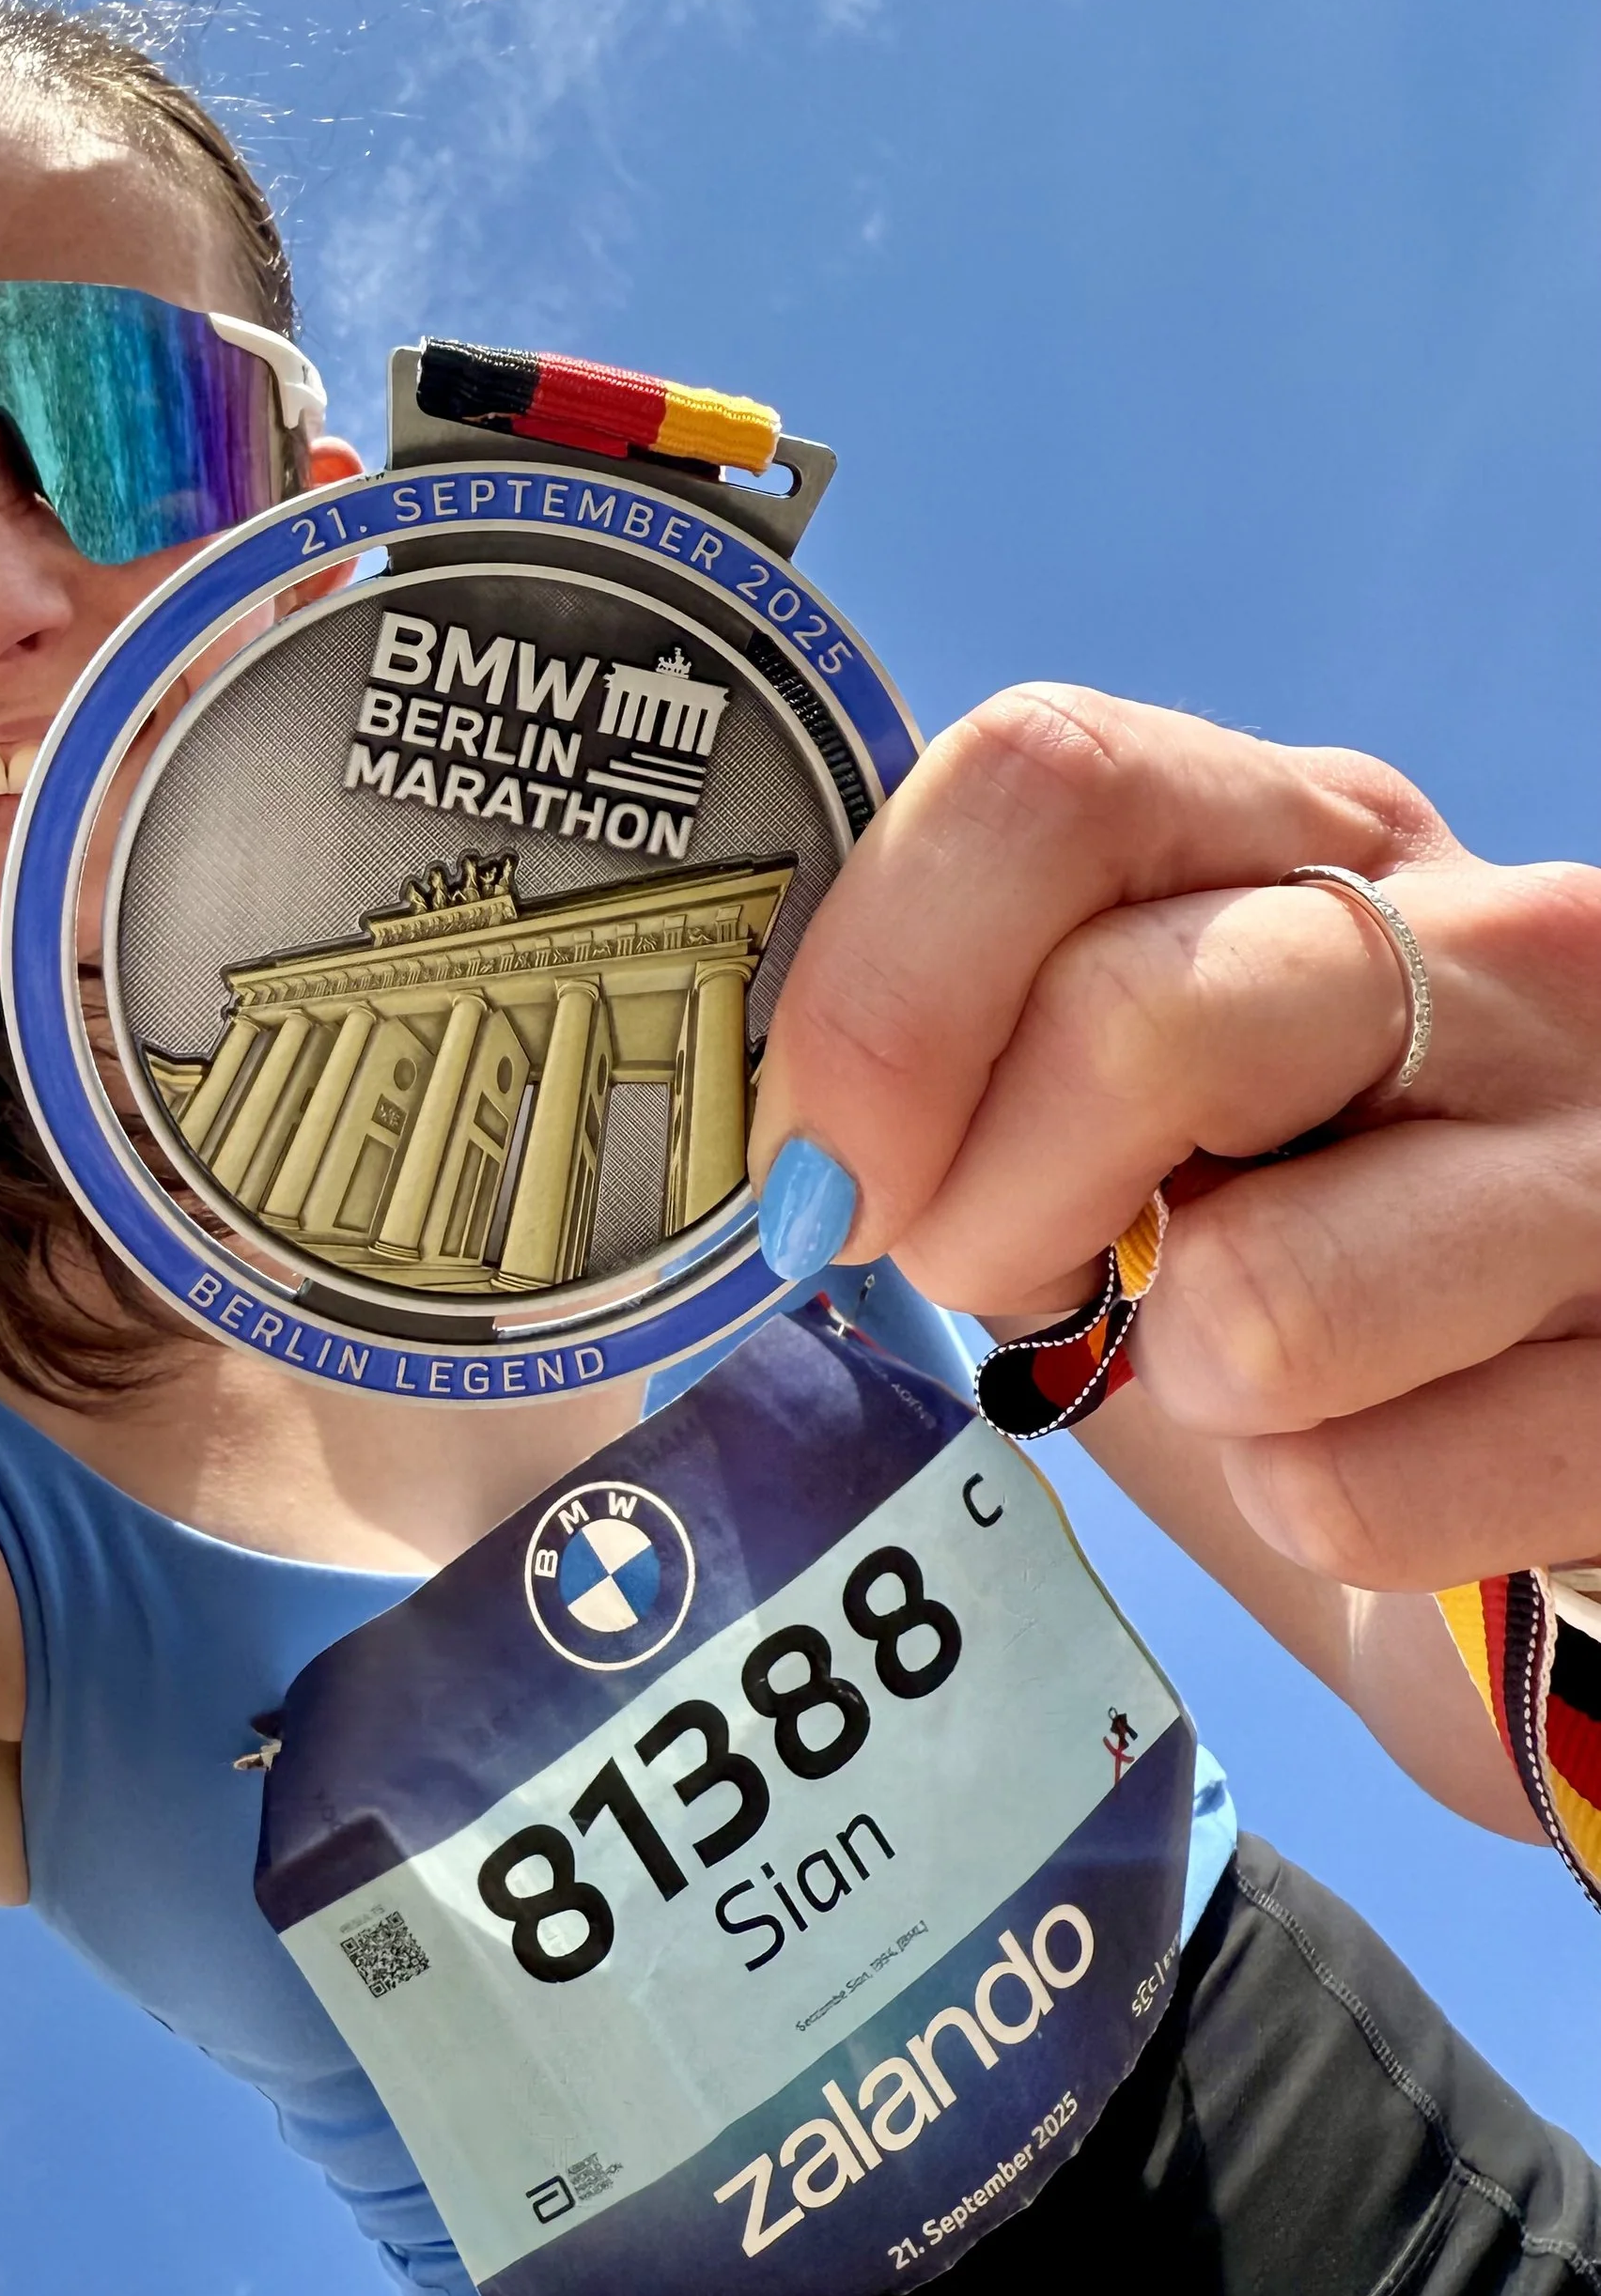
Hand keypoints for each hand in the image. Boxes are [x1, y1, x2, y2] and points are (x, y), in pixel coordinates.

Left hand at [749, 684, 1600, 1591]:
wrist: (1526, 1466)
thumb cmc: (1281, 1251)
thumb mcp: (1133, 1087)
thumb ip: (975, 1026)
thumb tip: (771, 1109)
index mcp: (1319, 834)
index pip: (1047, 777)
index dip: (885, 991)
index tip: (830, 1158)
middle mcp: (1504, 944)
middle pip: (1131, 1019)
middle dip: (993, 1214)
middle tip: (1029, 1281)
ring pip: (1255, 1296)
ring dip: (1183, 1384)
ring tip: (1247, 1367)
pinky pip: (1354, 1491)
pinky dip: (1314, 1518)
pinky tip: (1390, 1457)